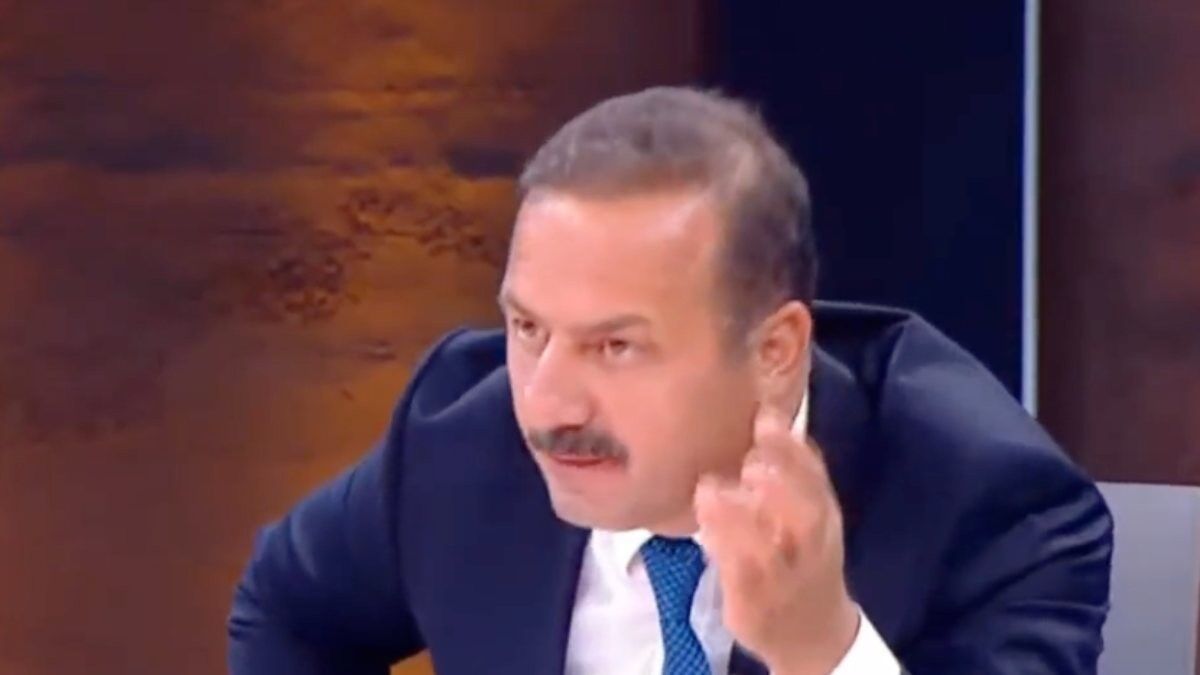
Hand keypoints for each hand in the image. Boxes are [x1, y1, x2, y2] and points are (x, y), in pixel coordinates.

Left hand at [694, 403, 859, 674]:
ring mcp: (786, 579)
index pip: (817, 480)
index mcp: (825, 519)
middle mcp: (812, 548)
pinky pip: (741, 578)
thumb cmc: (802, 559)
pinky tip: (705, 532)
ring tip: (710, 489)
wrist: (813, 634)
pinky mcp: (757, 604)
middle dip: (782, 484)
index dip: (793, 449)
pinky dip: (724, 553)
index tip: (766, 417)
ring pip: (769, 550)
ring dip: (740, 519)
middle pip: (806, 514)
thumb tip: (764, 413)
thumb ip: (790, 473)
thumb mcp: (807, 516)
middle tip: (750, 463)